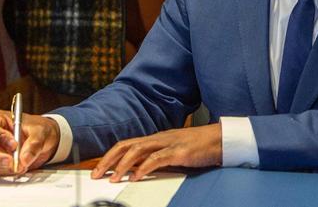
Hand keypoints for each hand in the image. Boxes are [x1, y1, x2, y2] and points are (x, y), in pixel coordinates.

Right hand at [0, 110, 59, 175]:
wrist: (44, 141)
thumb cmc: (38, 129)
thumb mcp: (40, 131)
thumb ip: (34, 144)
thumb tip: (24, 159)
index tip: (14, 145)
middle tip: (11, 163)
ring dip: (1, 167)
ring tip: (19, 166)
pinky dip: (5, 172)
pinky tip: (17, 168)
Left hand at [92, 124, 221, 181]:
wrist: (220, 139)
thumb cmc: (199, 146)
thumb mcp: (172, 152)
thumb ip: (156, 158)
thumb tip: (137, 170)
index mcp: (156, 139)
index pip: (126, 144)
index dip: (110, 156)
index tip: (98, 169)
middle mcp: (159, 138)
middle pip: (126, 145)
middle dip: (109, 160)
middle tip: (96, 175)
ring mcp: (168, 143)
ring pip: (138, 150)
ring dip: (122, 165)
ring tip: (113, 178)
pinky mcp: (179, 151)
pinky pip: (158, 158)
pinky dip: (144, 168)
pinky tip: (137, 177)